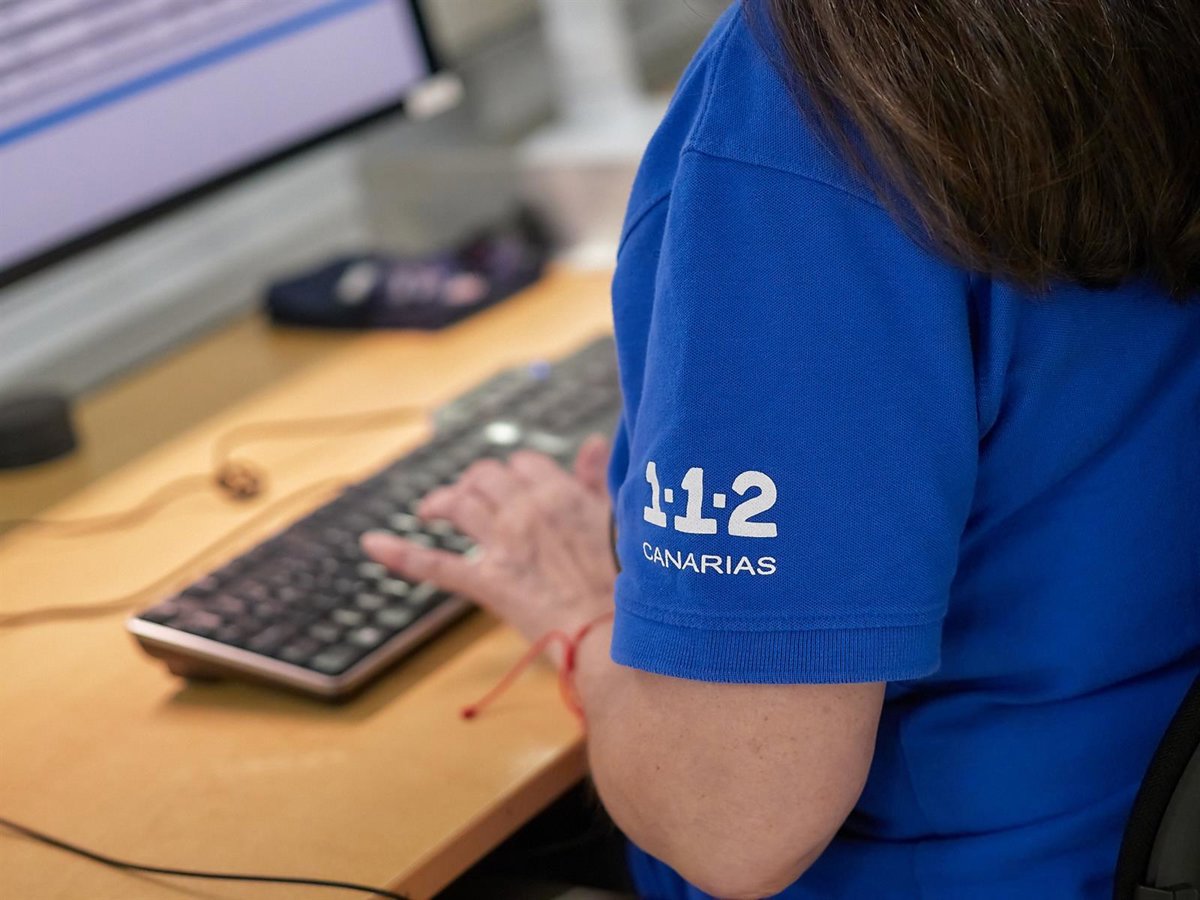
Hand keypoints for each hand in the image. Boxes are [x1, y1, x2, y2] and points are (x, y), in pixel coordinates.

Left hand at [360, 436, 615, 655]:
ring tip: (432, 512)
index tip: (510, 487)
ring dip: (441, 502)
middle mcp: (526, 511)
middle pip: (484, 477)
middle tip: (469, 499)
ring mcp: (503, 545)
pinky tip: (371, 544)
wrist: (616, 633)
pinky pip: (435, 563)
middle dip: (473, 483)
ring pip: (458, 504)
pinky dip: (399, 553)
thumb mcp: (616, 520)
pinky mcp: (487, 582)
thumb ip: (598, 480)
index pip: (523, 464)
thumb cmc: (625, 581)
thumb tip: (595, 443)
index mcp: (560, 493)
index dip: (512, 473)